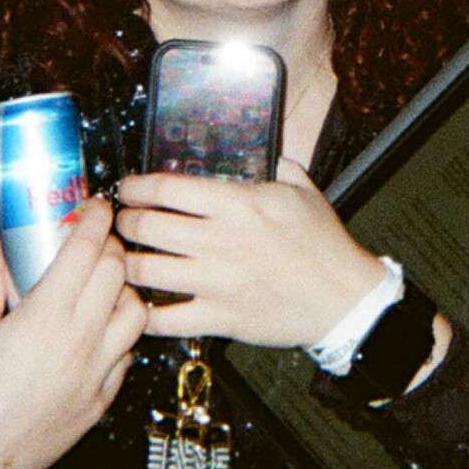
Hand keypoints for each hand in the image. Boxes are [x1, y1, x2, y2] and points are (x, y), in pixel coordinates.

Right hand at [0, 200, 145, 468]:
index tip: (94, 208)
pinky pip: (127, 354)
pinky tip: (96, 331)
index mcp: (44, 317)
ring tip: (101, 288)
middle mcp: (79, 342)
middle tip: (95, 244)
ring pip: (136, 313)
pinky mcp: (101, 400)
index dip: (95, 220)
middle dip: (111, 248)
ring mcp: (95, 373)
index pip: (88, 251)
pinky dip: (119, 334)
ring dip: (123, 291)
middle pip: (118, 274)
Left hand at [114, 162, 387, 346]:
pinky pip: (165, 320)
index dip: (137, 186)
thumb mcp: (301, 190)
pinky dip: (145, 313)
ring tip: (124, 258)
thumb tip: (250, 148)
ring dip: (126, 262)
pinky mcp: (219, 318)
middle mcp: (220, 242)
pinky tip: (142, 304)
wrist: (344, 299)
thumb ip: (270, 166)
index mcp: (238, 204)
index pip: (167, 188)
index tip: (128, 187)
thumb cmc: (324, 244)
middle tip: (123, 220)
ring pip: (146, 271)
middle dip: (126, 221)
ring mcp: (216, 282)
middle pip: (147, 226)